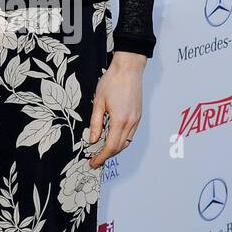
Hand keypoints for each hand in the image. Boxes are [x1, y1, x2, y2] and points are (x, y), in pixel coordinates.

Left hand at [87, 51, 145, 168]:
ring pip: (126, 142)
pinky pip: (131, 134)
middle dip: (107, 156)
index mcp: (120, 120)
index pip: (110, 147)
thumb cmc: (113, 81)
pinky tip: (113, 138)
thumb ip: (95, 123)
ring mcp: (136, 119)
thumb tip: (92, 139)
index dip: (101, 157)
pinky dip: (122, 140)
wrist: (129, 68)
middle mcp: (131, 122)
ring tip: (102, 150)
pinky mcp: (138, 115)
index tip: (93, 163)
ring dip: (115, 149)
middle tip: (95, 159)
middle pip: (119, 147)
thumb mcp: (98, 102)